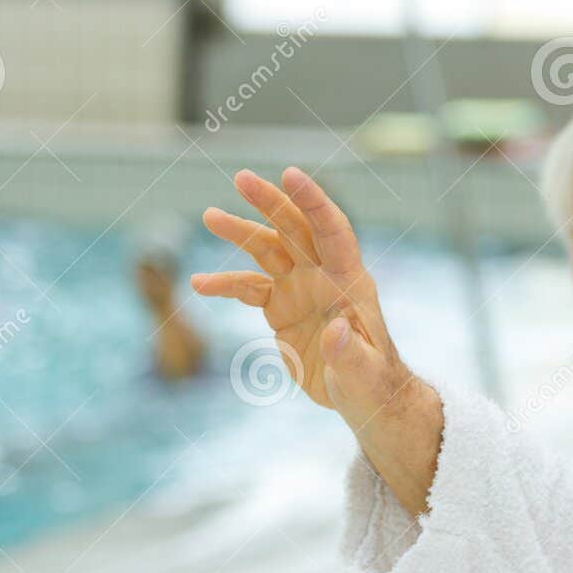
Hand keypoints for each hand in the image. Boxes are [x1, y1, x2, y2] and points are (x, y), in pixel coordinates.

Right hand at [191, 167, 405, 417]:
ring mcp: (300, 288)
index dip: (313, 202)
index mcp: (349, 282)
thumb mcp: (364, 373)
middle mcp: (323, 276)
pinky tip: (200, 284)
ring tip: (209, 217)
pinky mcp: (281, 307)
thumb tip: (335, 332)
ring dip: (239, 233)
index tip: (290, 175)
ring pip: (267, 250)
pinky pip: (249, 288)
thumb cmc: (372, 383)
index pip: (333, 231)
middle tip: (241, 179)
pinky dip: (225, 285)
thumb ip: (350, 353)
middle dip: (270, 203)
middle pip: (295, 229)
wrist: (361, 397)